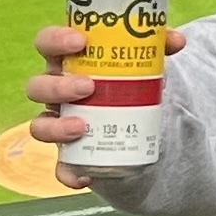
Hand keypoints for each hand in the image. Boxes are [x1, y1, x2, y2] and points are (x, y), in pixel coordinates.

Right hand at [27, 20, 188, 182]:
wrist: (136, 119)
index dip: (55, 40)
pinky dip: (68, 173)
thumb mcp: (141, 60)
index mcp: (67, 61)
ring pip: (39, 126)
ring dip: (57, 127)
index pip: (46, 43)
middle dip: (59, 86)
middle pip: (37, 86)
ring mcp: (58, 123)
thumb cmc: (127, 79)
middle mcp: (55, 91)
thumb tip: (178, 40)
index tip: (80, 42)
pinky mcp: (69, 153)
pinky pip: (60, 167)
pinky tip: (86, 176)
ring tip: (82, 127)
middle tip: (89, 87)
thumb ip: (157, 46)